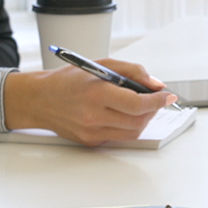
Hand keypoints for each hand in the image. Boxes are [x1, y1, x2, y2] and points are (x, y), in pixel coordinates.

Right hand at [3, 60, 174, 145]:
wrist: (39, 99)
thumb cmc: (68, 80)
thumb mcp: (101, 65)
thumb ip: (132, 71)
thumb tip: (156, 84)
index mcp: (96, 94)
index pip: (138, 104)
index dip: (158, 101)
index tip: (168, 96)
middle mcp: (93, 116)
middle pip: (138, 121)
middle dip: (153, 110)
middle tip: (155, 99)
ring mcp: (91, 132)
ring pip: (132, 132)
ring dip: (143, 120)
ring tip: (141, 106)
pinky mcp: (90, 142)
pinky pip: (118, 137)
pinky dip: (127, 126)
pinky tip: (122, 114)